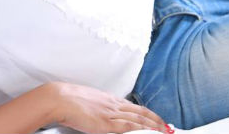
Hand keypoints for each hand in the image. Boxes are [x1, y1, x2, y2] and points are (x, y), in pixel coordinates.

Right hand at [50, 81, 169, 133]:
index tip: (157, 119)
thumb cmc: (69, 99)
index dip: (148, 113)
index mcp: (109, 99)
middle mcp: (113, 105)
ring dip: (153, 127)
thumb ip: (100, 106)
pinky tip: (149, 133)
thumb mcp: (89, 100)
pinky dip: (140, 130)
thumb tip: (103, 113)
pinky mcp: (106, 123)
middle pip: (140, 113)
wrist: (60, 98)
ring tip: (164, 132)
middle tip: (167, 128)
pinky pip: (128, 127)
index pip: (134, 107)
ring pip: (138, 120)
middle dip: (156, 121)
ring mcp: (110, 114)